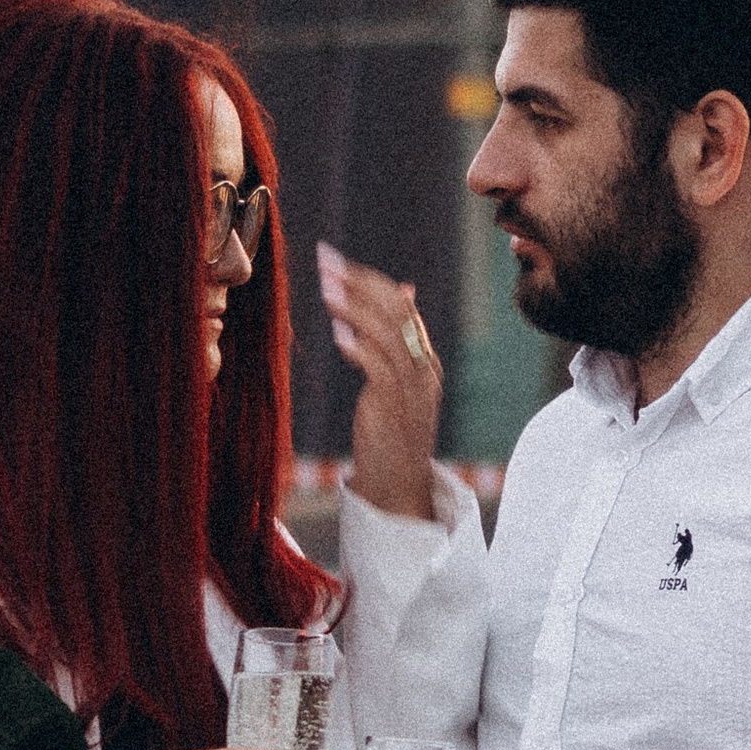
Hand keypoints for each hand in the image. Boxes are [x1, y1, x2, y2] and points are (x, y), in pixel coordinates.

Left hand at [317, 242, 442, 521]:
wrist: (398, 486)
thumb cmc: (392, 432)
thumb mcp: (398, 381)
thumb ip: (397, 339)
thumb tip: (403, 290)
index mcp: (424, 360)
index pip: (402, 308)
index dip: (370, 281)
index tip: (336, 263)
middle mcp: (422, 369)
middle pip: (396, 312)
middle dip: (360, 284)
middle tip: (326, 263)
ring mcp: (411, 388)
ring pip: (388, 334)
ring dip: (354, 308)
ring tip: (326, 289)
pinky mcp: (394, 408)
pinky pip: (380, 369)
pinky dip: (360, 347)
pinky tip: (338, 334)